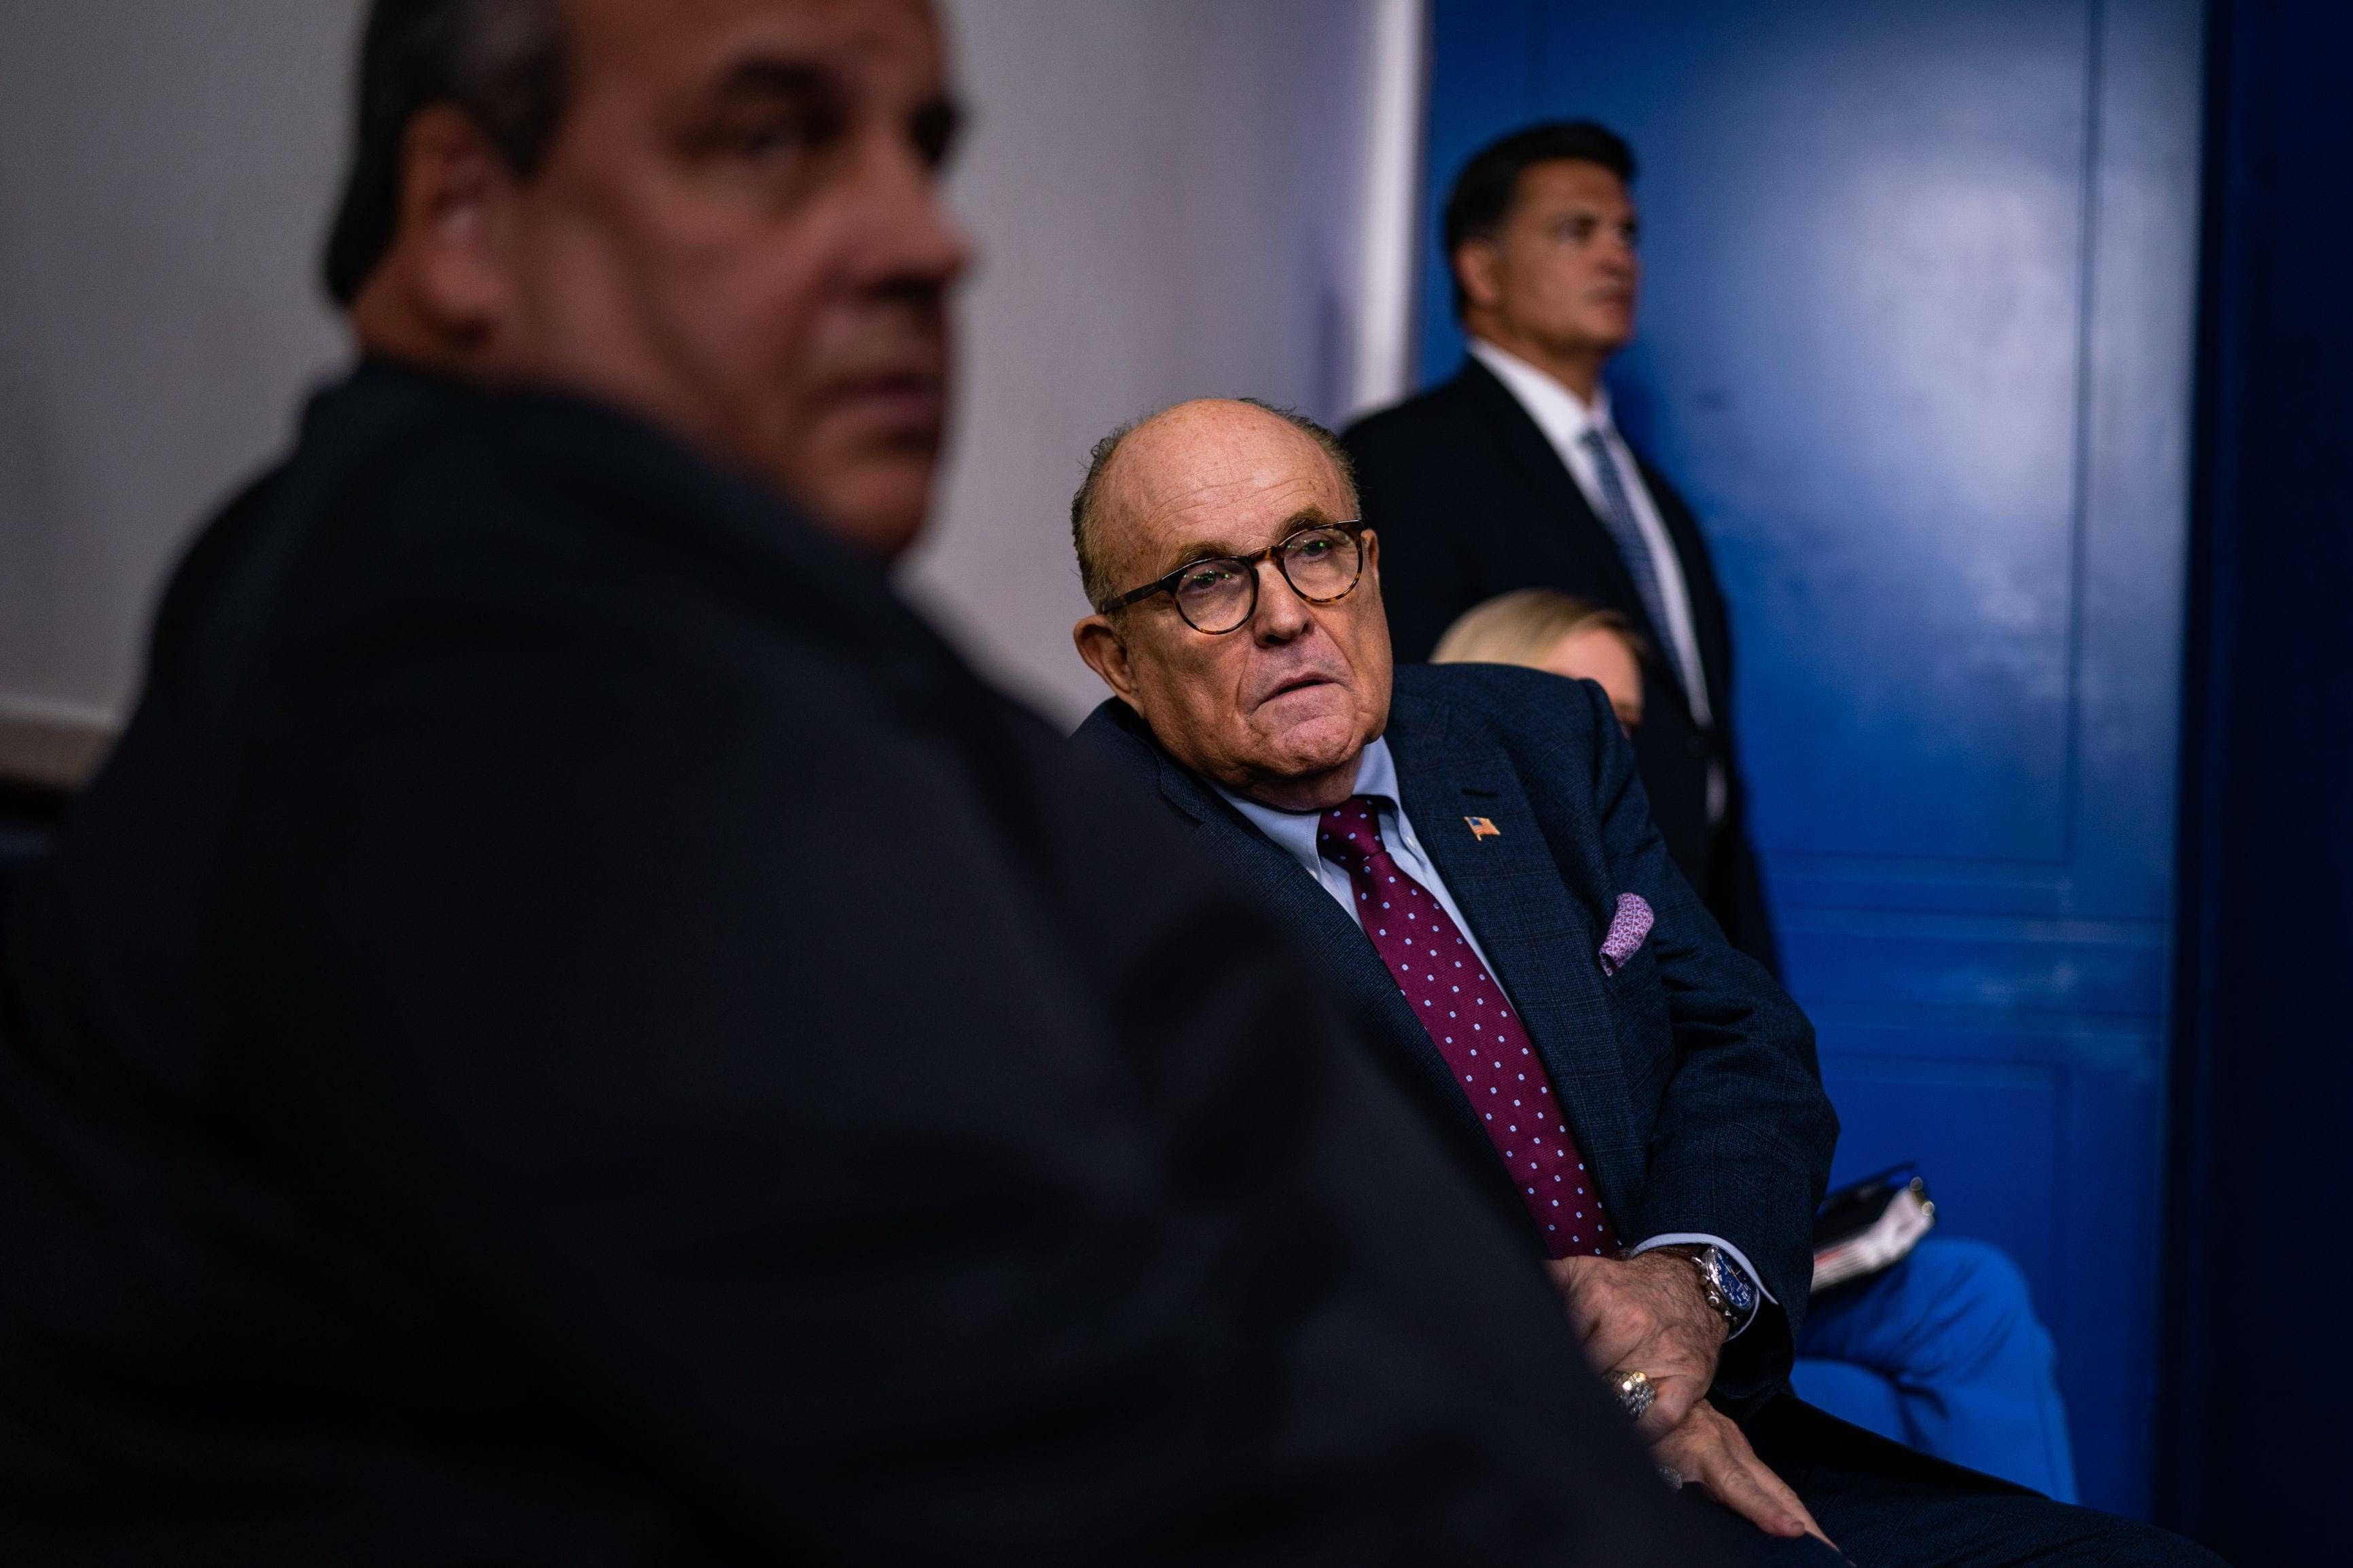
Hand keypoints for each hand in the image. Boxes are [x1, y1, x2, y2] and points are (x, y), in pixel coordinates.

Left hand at [1547, 1249, 1724, 1438]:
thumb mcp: (1582, 1271)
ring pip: (1619, 1400)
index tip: (1529, 1384)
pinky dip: (1642, 1434)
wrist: (1688, 1285)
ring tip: (1586, 1424)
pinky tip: (1623, 1438)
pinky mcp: (1688, 1378)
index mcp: (1597, 1298)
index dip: (1546, 1366)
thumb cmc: (1626, 1287)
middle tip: (1554, 1407)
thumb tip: (1509, 1285)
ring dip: (1602, 1417)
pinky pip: (1660, 1418)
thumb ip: (1546, 1280)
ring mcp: (1661, 1353)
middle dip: (1570, 1391)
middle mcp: (1629, 1324)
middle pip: (1585, 1375)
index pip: (1560, 1344)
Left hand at [1654, 1399, 1833, 1549]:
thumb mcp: (1642, 1450)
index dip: (1765, 1510)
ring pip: (1778, 1488)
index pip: (1737, 1485)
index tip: (1793, 1530)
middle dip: (1807, 1525)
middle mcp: (1728, 1444)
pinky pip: (1769, 1483)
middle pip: (1775, 1490)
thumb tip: (1672, 1493)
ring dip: (1805, 1520)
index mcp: (1702, 1447)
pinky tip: (1802, 1531)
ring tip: (1829, 1552)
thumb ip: (1661, 1473)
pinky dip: (1789, 1508)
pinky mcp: (1739, 1450)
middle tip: (1836, 1558)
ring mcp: (1738, 1446)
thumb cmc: (1639, 1423)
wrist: (1648, 1384)